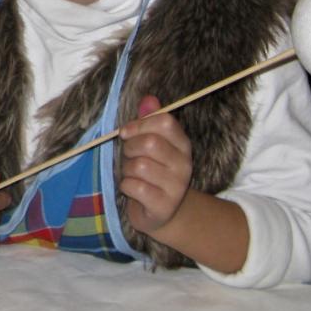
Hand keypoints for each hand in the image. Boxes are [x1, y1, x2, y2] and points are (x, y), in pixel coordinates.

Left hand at [118, 95, 192, 234]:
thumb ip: (148, 120)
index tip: (126, 132)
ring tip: (132, 174)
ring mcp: (176, 187)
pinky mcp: (164, 206)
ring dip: (126, 169)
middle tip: (129, 156)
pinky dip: (126, 186)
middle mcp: (184, 164)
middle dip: (130, 148)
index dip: (139, 123)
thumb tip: (149, 98)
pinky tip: (132, 189)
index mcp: (182, 144)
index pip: (165, 122)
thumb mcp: (149, 143)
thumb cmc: (150, 171)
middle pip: (150, 142)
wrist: (160, 212)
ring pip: (139, 165)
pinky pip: (135, 186)